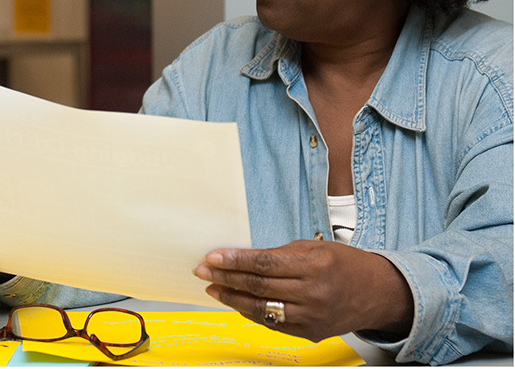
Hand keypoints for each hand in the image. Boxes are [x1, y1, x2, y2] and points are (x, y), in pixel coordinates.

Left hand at [194, 240, 412, 341]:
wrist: (379, 294)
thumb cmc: (344, 264)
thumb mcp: (314, 248)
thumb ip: (279, 255)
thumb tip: (241, 258)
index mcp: (315, 265)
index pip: (264, 264)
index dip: (234, 261)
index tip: (212, 257)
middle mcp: (314, 293)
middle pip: (259, 286)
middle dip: (226, 278)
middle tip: (203, 271)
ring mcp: (312, 317)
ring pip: (262, 309)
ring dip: (233, 298)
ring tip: (214, 288)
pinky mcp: (311, 333)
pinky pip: (273, 324)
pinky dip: (251, 313)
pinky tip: (237, 302)